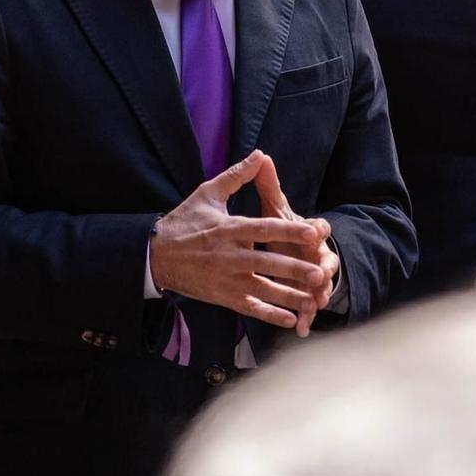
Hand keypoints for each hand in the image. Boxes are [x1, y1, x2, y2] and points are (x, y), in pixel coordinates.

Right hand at [150, 151, 330, 327]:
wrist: (155, 255)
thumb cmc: (184, 222)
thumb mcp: (208, 194)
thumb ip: (237, 176)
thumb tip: (260, 155)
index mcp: (228, 228)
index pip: (264, 228)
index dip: (289, 231)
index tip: (313, 233)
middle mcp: (228, 255)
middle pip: (266, 263)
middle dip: (294, 269)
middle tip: (320, 273)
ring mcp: (225, 278)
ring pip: (262, 289)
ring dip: (288, 296)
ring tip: (312, 301)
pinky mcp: (222, 296)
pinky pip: (249, 307)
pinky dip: (269, 315)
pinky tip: (290, 320)